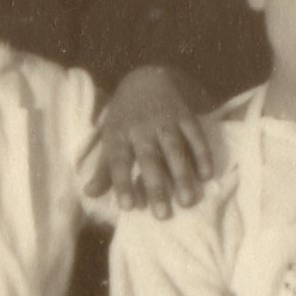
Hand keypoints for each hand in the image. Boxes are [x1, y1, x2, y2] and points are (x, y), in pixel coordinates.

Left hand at [92, 67, 215, 214]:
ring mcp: (164, 120)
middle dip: (156, 187)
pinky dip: (202, 154)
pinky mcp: (184, 115)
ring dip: (181, 175)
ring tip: (188, 201)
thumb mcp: (111, 140)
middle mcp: (141, 128)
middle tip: (163, 215)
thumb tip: (89, 194)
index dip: (123, 183)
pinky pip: (195, 135)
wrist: (145, 80)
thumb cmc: (125, 120)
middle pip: (149, 159)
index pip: (119, 162)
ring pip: (174, 149)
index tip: (128, 207)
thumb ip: (104, 170)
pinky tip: (206, 175)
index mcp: (119, 136)